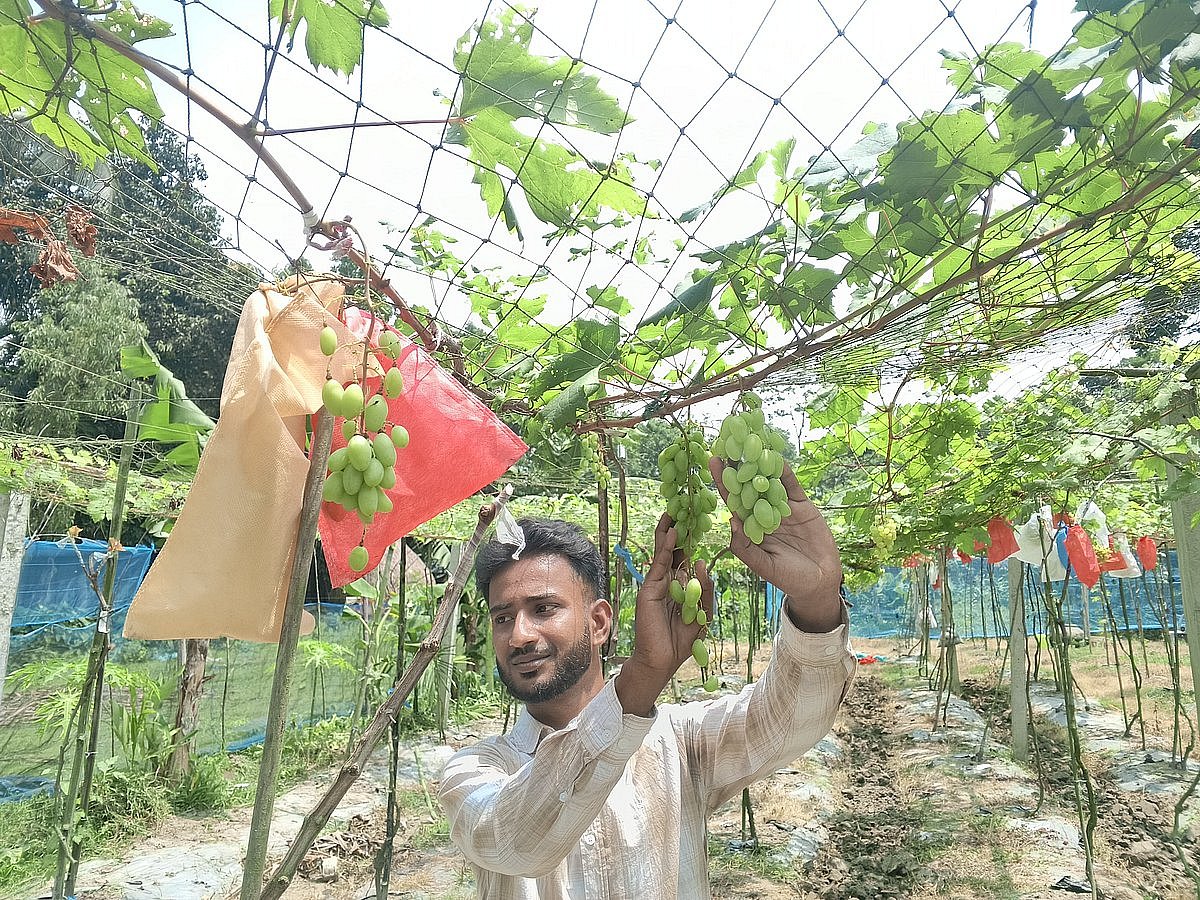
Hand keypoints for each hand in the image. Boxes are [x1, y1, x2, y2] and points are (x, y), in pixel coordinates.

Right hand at [614, 513, 713, 715]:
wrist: (662, 660)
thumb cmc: (682, 639)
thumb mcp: (702, 613)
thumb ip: (705, 590)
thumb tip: (701, 563)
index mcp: (680, 585)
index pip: (685, 556)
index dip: (691, 538)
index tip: (697, 518)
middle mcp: (668, 581)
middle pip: (673, 549)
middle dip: (677, 529)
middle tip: (682, 505)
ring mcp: (656, 584)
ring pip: (663, 553)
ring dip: (668, 532)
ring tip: (674, 511)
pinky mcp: (649, 590)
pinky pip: (659, 565)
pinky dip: (665, 549)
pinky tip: (670, 533)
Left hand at [710, 457, 842, 626]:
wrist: (820, 581)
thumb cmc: (788, 578)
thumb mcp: (763, 566)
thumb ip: (745, 546)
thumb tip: (730, 520)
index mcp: (749, 526)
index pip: (732, 500)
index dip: (723, 481)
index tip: (713, 460)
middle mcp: (762, 513)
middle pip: (747, 485)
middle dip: (738, 464)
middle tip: (728, 440)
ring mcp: (782, 507)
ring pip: (768, 481)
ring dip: (759, 462)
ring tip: (749, 440)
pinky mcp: (801, 505)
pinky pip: (791, 485)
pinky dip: (784, 471)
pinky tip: (775, 456)